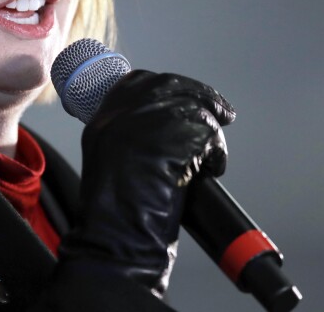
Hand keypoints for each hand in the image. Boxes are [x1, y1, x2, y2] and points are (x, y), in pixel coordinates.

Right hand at [59, 70, 234, 297]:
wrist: (114, 242)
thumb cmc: (114, 218)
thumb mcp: (110, 163)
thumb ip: (131, 138)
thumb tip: (167, 125)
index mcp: (101, 121)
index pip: (138, 82)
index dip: (170, 86)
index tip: (189, 95)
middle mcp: (118, 117)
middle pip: (168, 86)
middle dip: (201, 95)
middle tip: (222, 111)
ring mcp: (143, 126)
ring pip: (192, 109)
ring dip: (210, 133)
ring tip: (212, 157)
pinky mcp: (169, 140)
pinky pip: (207, 134)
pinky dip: (216, 153)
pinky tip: (212, 169)